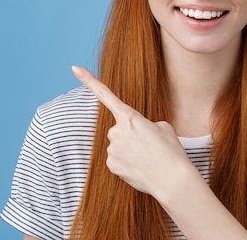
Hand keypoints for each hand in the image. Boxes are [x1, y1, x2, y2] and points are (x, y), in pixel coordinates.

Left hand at [71, 66, 192, 198]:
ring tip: (148, 157)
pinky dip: (127, 162)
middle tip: (149, 145)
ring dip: (130, 149)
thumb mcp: (163, 127)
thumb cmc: (171, 151)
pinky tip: (140, 167)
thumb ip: (144, 124)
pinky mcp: (111, 165)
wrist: (172, 179)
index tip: (74, 68)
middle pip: (119, 128)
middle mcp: (116, 131)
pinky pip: (117, 159)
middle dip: (131, 135)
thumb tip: (133, 135)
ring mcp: (112, 149)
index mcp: (130, 117)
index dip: (89, 80)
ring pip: (118, 145)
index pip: (106, 95)